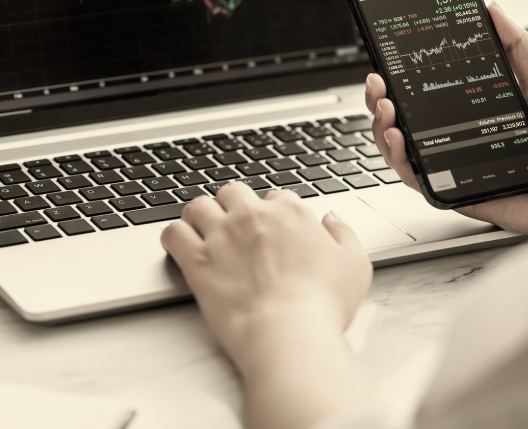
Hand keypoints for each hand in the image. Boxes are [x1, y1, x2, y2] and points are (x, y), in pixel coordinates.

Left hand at [162, 183, 374, 428]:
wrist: (289, 335)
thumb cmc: (323, 306)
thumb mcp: (355, 265)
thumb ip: (343, 234)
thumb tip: (330, 220)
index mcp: (290, 212)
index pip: (275, 197)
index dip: (272, 213)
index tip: (271, 231)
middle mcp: (252, 216)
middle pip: (233, 192)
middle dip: (232, 207)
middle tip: (234, 228)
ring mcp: (221, 235)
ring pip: (198, 205)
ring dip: (200, 216)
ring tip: (202, 232)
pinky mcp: (196, 258)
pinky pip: (173, 232)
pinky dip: (174, 236)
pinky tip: (181, 246)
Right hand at [366, 2, 527, 235]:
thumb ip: (517, 44)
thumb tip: (492, 7)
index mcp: (473, 110)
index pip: (425, 93)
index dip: (401, 78)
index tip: (389, 61)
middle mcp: (456, 137)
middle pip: (403, 118)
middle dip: (380, 99)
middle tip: (378, 85)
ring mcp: (451, 164)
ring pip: (398, 147)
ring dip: (381, 125)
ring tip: (386, 109)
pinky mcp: (452, 191)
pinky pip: (413, 178)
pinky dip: (397, 159)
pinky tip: (398, 139)